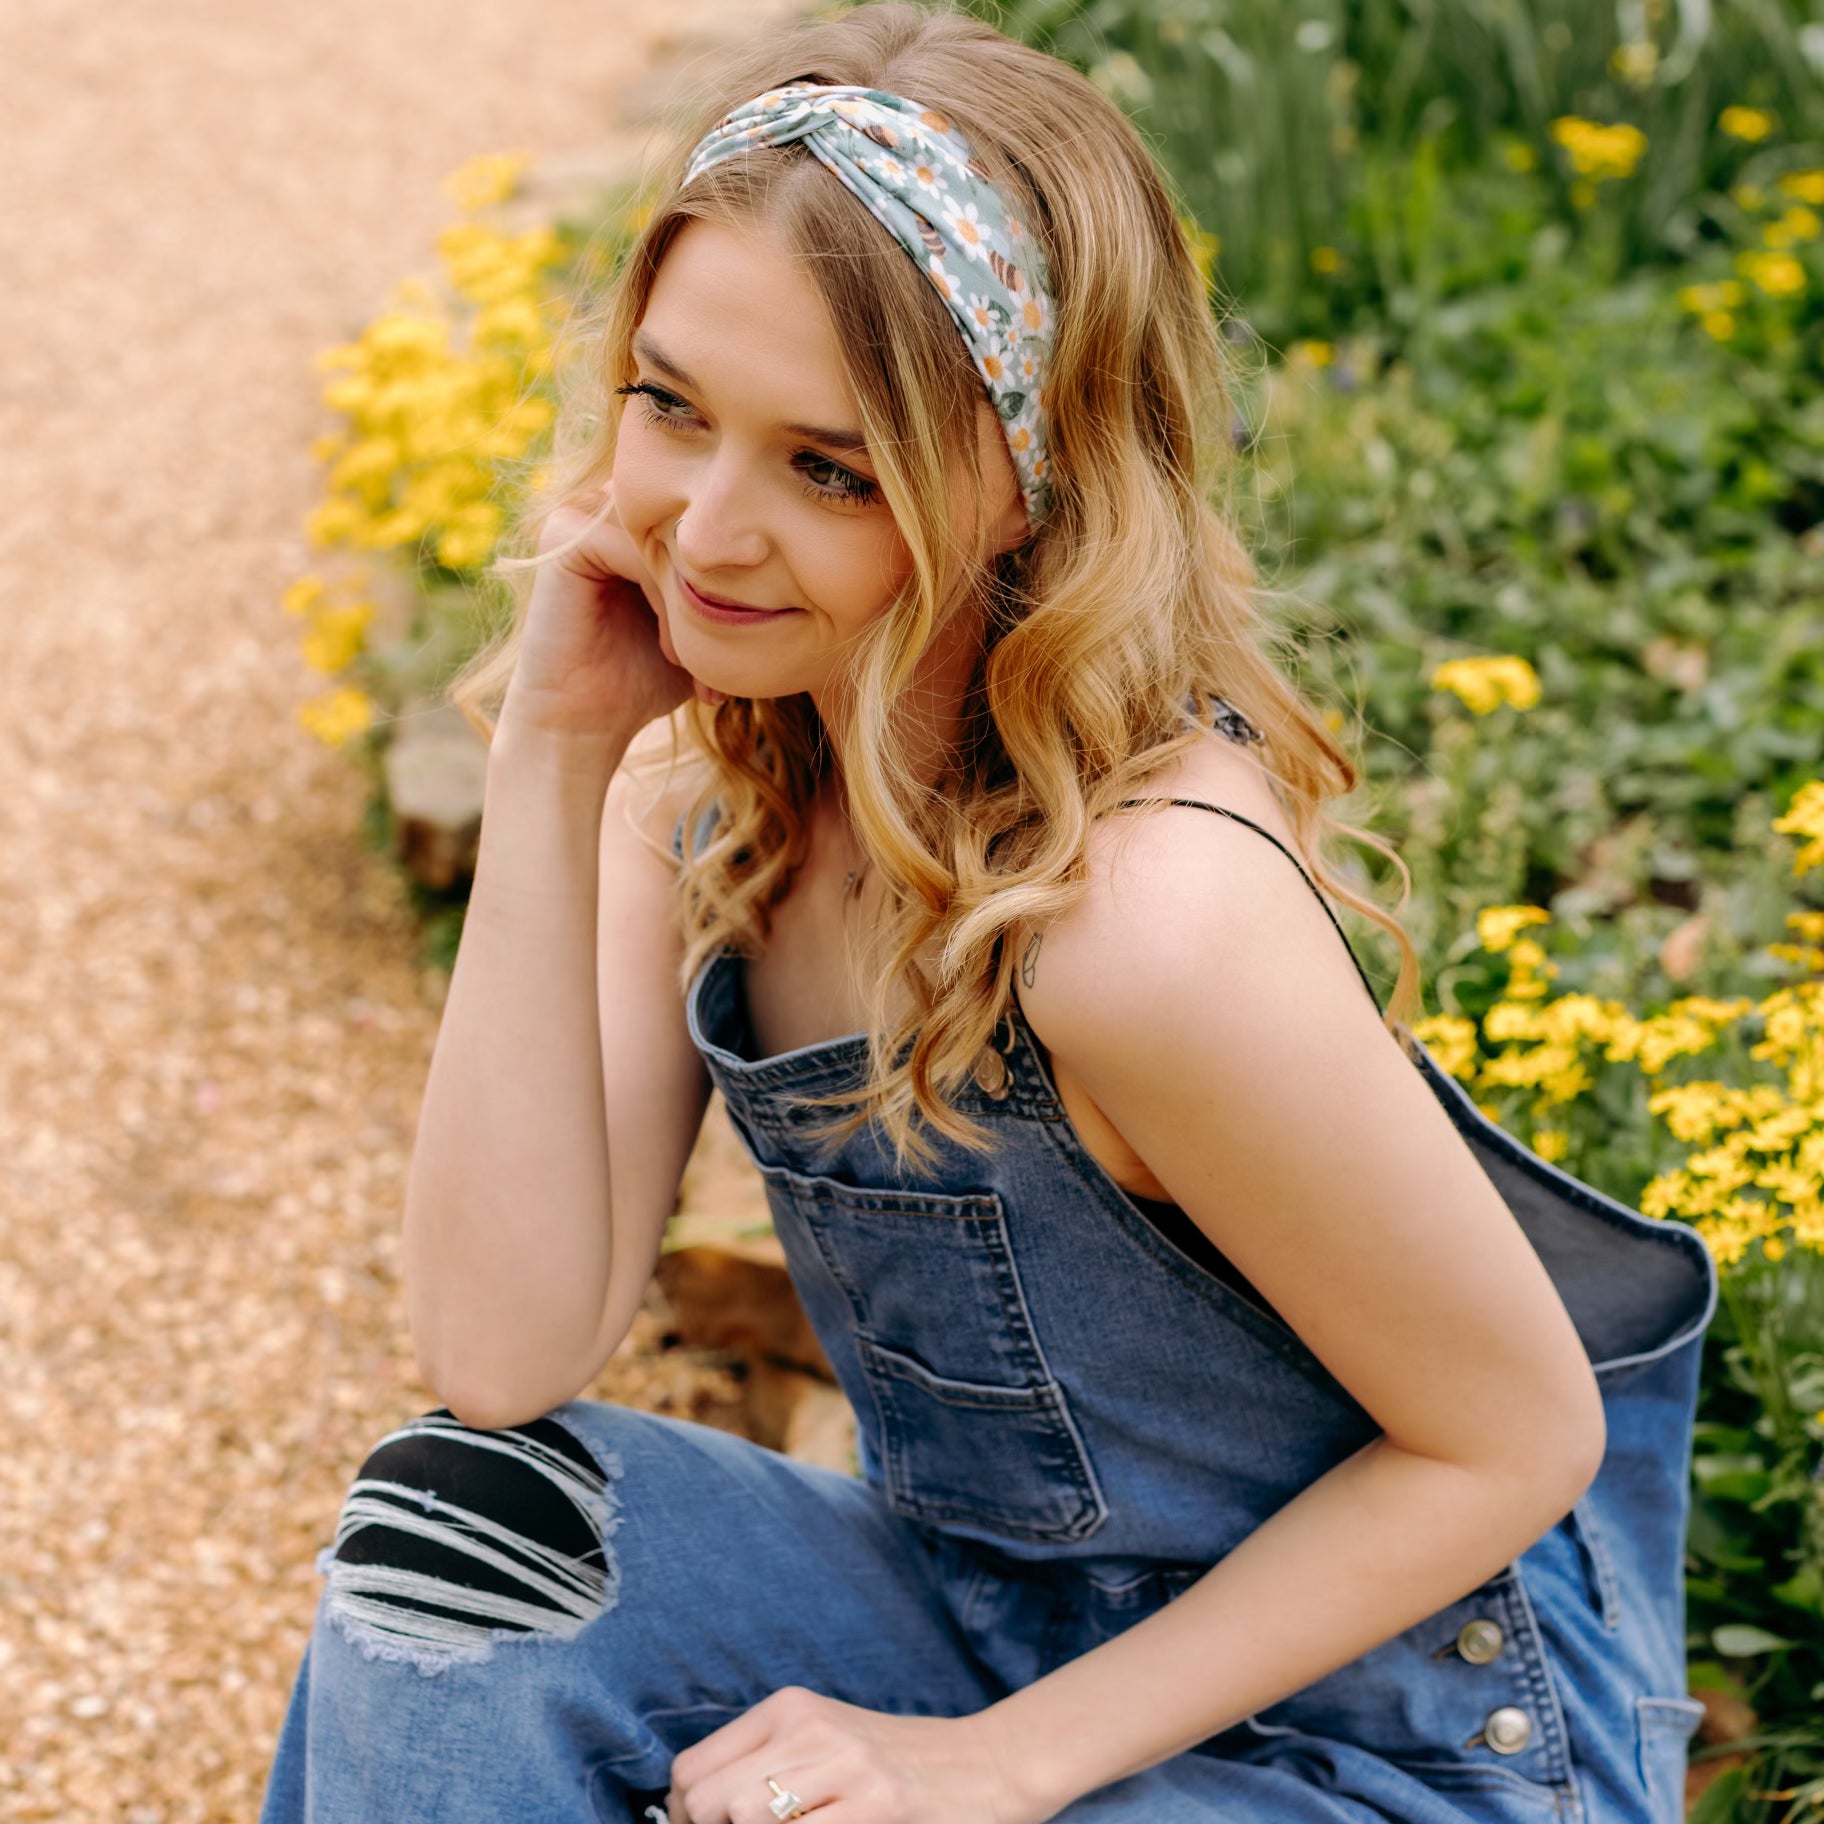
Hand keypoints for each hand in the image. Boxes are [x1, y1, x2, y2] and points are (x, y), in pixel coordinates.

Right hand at [498, 480, 723, 743]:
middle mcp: (611, 506)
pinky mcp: (564, 538)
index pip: (711, 514)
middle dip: (718, 584)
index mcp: (643, 518)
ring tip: (691, 656)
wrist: (589, 724)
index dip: (737, 574)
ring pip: (669, 533)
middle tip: (725, 649)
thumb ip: (738, 584)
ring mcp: (583, 515)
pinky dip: (662, 598)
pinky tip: (668, 650)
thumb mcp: (706, 624)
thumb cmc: (650, 677)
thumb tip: (802, 565)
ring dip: (692, 595)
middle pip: (693, 518)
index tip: (747, 641)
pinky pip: (634, 547)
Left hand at [661, 1687, 1042, 1823]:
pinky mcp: (875, 1810)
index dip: (685, 1817)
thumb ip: (762, 1763)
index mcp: (790, 1709)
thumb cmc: (894, 1763)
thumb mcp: (823, 1741)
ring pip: (741, 1818)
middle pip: (706, 1803)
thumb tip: (690, 1808)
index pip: (691, 1770)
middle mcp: (810, 1729)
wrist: (985, 1765)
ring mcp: (844, 1769)